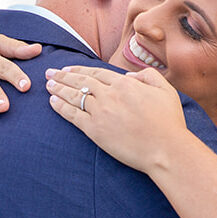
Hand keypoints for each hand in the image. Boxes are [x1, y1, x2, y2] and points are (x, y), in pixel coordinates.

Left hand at [45, 65, 187, 172]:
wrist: (165, 148)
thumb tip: (130, 75)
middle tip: (50, 73)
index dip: (79, 69)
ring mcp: (100, 112)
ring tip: (47, 85)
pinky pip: (73, 115)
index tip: (68, 69)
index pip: (96, 72)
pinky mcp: (95, 130)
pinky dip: (61, 107)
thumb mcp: (165, 90)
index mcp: (125, 83)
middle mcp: (109, 94)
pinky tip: (52, 102)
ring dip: (58, 89)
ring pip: (74, 96)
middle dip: (63, 76)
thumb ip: (148, 76)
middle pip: (81, 81)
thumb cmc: (169, 122)